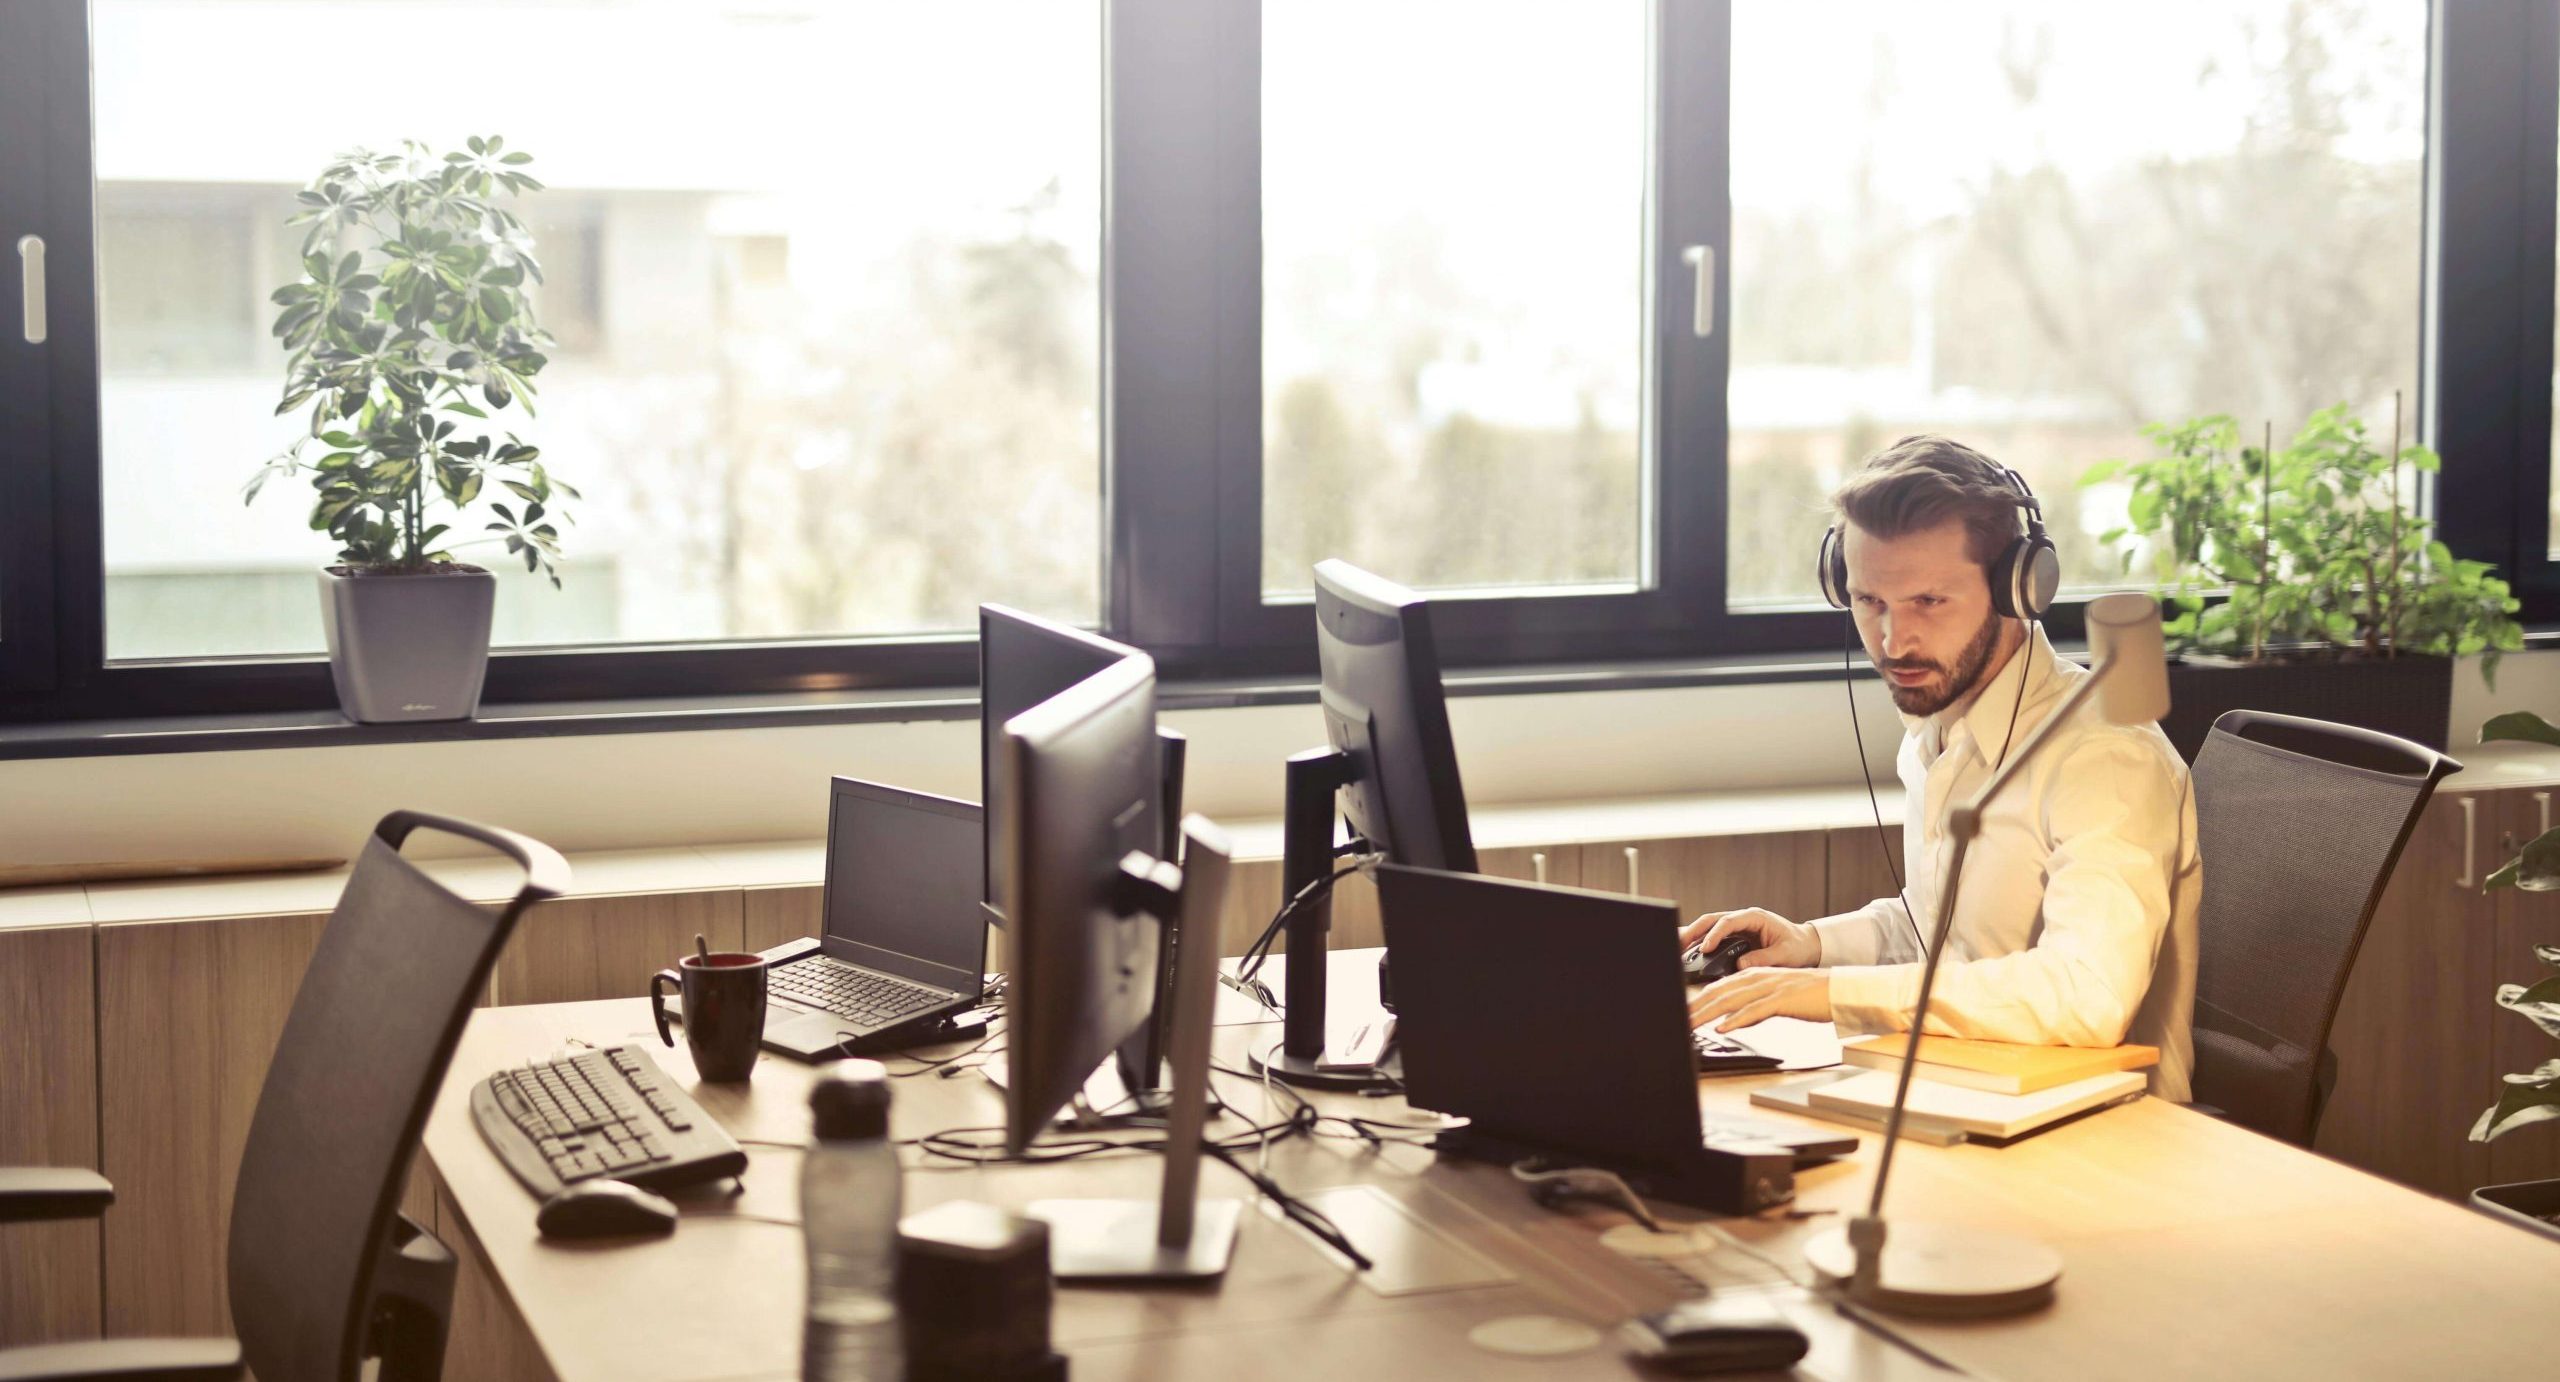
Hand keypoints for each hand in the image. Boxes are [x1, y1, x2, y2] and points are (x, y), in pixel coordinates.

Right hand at [1678, 907, 1819, 969]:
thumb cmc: (1797, 947)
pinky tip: (1688, 953)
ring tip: (1676, 949)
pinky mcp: (1734, 937)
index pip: (1728, 921)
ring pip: (1707, 927)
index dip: (1714, 934)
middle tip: (1678, 945)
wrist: (1805, 945)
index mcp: (1754, 917)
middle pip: (1711, 920)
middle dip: (1693, 931)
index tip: (1705, 949)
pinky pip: (1712, 937)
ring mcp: (1737, 927)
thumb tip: (1739, 965)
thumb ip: (1763, 958)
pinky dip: (1699, 944)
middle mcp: (1742, 919)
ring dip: (1692, 936)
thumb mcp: (1784, 954)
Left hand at [1689, 968, 1831, 1031]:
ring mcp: (1770, 987)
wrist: (1840, 990)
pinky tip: (1723, 1028)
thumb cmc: (1810, 996)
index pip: (1718, 988)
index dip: (1697, 1001)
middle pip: (1718, 992)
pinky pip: (1755, 1010)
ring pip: (1731, 1000)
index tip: (1681, 1013)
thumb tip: (1731, 1021)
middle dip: (1694, 1007)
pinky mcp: (1782, 999)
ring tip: (1689, 1025)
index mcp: (1755, 975)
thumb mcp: (1775, 999)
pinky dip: (1736, 1019)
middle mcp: (1758, 978)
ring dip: (1707, 1014)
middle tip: (1676, 1020)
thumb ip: (1753, 1007)